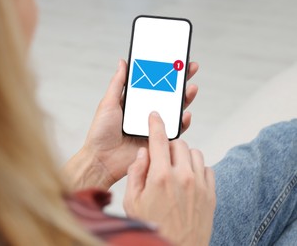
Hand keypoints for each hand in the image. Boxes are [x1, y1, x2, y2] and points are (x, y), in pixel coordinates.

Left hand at [64, 60, 198, 189]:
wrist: (101, 159)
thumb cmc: (101, 133)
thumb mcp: (108, 103)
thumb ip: (117, 83)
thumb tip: (123, 62)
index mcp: (134, 103)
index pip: (153, 84)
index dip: (164, 72)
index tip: (174, 60)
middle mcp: (146, 113)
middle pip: (167, 95)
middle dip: (180, 81)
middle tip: (190, 68)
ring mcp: (153, 126)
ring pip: (174, 111)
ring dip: (185, 99)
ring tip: (191, 88)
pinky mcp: (158, 140)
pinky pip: (175, 131)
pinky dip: (183, 123)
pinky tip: (185, 114)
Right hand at [123, 112, 215, 245]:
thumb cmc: (152, 227)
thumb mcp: (132, 202)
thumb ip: (135, 173)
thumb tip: (142, 153)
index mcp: (160, 176)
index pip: (158, 139)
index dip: (156, 124)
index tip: (156, 116)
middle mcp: (182, 176)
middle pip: (179, 143)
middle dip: (169, 144)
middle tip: (161, 155)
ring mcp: (199, 185)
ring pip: (195, 153)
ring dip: (183, 155)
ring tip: (174, 168)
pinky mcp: (210, 194)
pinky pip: (207, 168)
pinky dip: (197, 168)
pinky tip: (188, 179)